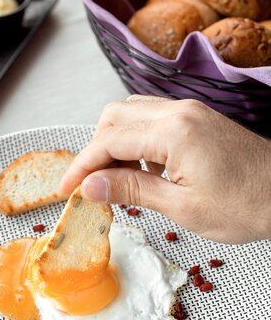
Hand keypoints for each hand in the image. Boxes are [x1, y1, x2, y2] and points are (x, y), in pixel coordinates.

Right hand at [59, 96, 270, 243]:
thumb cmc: (250, 204)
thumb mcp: (184, 208)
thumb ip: (131, 190)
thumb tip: (91, 187)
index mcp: (174, 132)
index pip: (108, 141)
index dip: (81, 166)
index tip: (68, 189)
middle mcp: (179, 112)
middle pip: (113, 117)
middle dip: (94, 150)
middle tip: (91, 185)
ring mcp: (189, 111)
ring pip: (129, 114)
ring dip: (114, 144)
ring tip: (116, 181)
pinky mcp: (196, 118)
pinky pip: (151, 119)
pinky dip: (135, 141)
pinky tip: (143, 170)